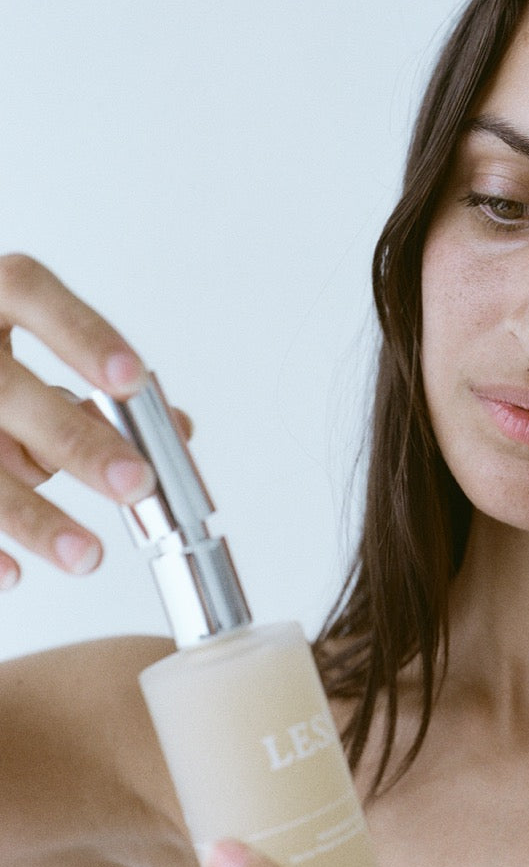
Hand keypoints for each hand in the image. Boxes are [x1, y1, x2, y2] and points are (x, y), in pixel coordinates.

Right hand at [0, 253, 159, 586]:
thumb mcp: (33, 355)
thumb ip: (98, 389)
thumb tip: (173, 427)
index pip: (30, 292)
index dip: (83, 336)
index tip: (133, 382)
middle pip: (7, 390)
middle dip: (74, 440)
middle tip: (136, 482)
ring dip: (31, 514)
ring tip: (86, 555)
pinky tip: (12, 574)